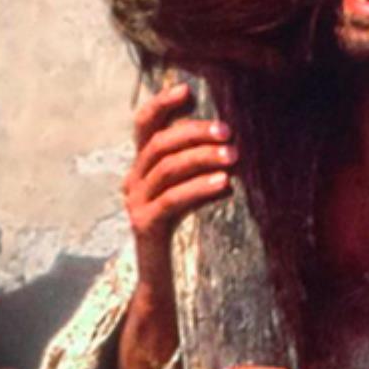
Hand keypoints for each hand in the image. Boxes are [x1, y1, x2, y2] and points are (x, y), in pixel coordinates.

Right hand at [122, 83, 236, 306]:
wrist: (165, 278)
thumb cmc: (187, 225)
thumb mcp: (192, 187)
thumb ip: (201, 161)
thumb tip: (232, 133)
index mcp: (143, 164)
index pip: (144, 125)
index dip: (161, 104)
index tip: (186, 90)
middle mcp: (133, 179)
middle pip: (159, 144)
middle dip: (194, 132)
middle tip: (229, 132)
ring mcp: (135, 203)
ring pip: (166, 169)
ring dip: (202, 158)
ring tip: (234, 157)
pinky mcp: (144, 226)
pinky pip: (171, 201)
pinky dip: (199, 188)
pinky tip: (225, 184)